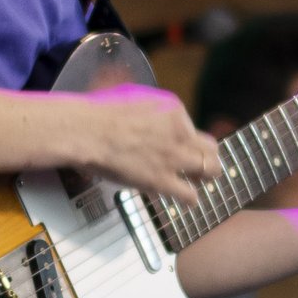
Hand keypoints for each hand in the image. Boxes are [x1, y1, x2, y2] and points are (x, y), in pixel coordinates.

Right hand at [56, 83, 222, 206]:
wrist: (87, 132)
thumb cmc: (99, 112)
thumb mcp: (132, 95)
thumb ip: (148, 107)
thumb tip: (146, 110)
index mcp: (174, 110)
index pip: (191, 128)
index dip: (186, 140)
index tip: (178, 146)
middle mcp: (180, 132)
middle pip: (210, 148)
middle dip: (207, 157)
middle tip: (199, 165)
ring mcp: (174, 157)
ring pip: (209, 170)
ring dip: (205, 177)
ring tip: (199, 182)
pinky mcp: (162, 180)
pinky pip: (190, 194)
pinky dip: (191, 199)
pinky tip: (188, 201)